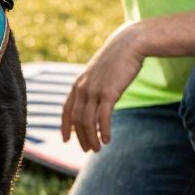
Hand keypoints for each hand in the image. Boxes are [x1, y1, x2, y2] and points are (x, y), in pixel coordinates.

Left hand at [63, 24, 146, 151]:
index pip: (66, 109)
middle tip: (87, 150)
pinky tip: (108, 140)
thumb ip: (93, 87)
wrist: (129, 44)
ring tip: (97, 149)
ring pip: (88, 122)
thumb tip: (95, 102)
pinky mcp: (109, 93)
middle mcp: (83, 88)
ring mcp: (95, 90)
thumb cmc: (117, 59)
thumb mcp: (99, 73)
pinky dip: (104, 131)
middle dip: (81, 137)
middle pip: (77, 120)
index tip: (66, 140)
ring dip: (92, 138)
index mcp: (78, 84)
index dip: (65, 126)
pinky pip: (103, 118)